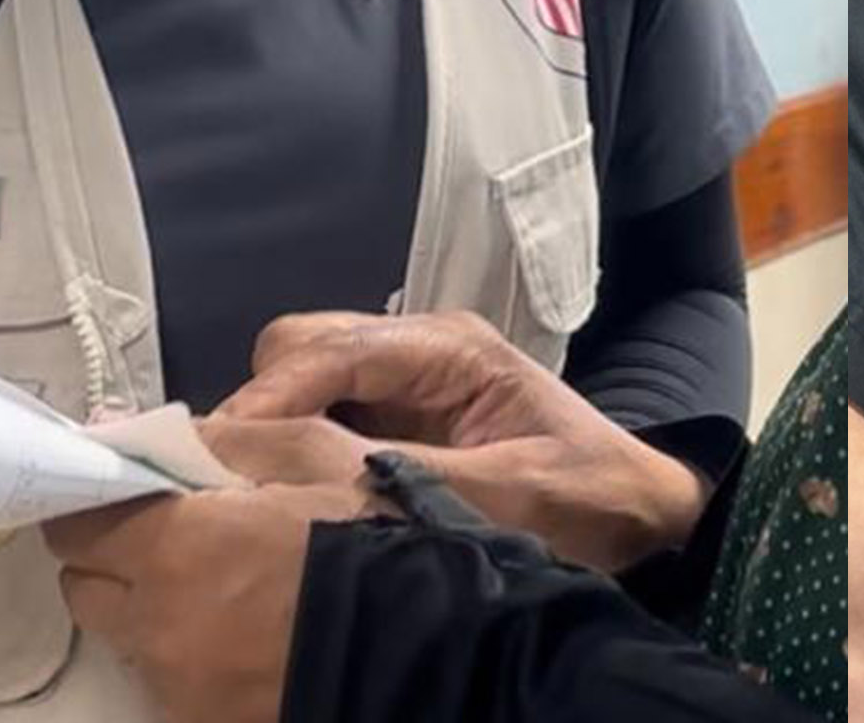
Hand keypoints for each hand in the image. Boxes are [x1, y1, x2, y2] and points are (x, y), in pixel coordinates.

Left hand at [48, 462, 365, 722]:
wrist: (435, 634)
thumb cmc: (373, 532)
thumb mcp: (306, 450)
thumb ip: (217, 438)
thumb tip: (153, 437)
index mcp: (175, 550)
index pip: (76, 530)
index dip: (96, 506)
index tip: (122, 494)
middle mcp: (161, 628)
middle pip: (88, 592)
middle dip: (117, 561)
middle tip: (175, 538)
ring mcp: (182, 687)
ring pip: (130, 640)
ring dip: (156, 611)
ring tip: (226, 588)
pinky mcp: (206, 721)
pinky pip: (172, 681)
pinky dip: (192, 654)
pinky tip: (247, 632)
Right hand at [222, 309, 706, 572]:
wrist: (643, 515)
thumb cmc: (590, 497)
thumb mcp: (510, 492)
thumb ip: (406, 476)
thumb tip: (303, 468)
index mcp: (447, 349)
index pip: (330, 349)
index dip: (268, 400)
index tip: (220, 453)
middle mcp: (416, 352)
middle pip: (301, 350)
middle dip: (261, 408)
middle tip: (232, 480)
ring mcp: (402, 386)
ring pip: (302, 382)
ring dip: (272, 430)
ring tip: (251, 492)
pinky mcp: (395, 427)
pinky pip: (322, 422)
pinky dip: (293, 452)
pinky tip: (287, 498)